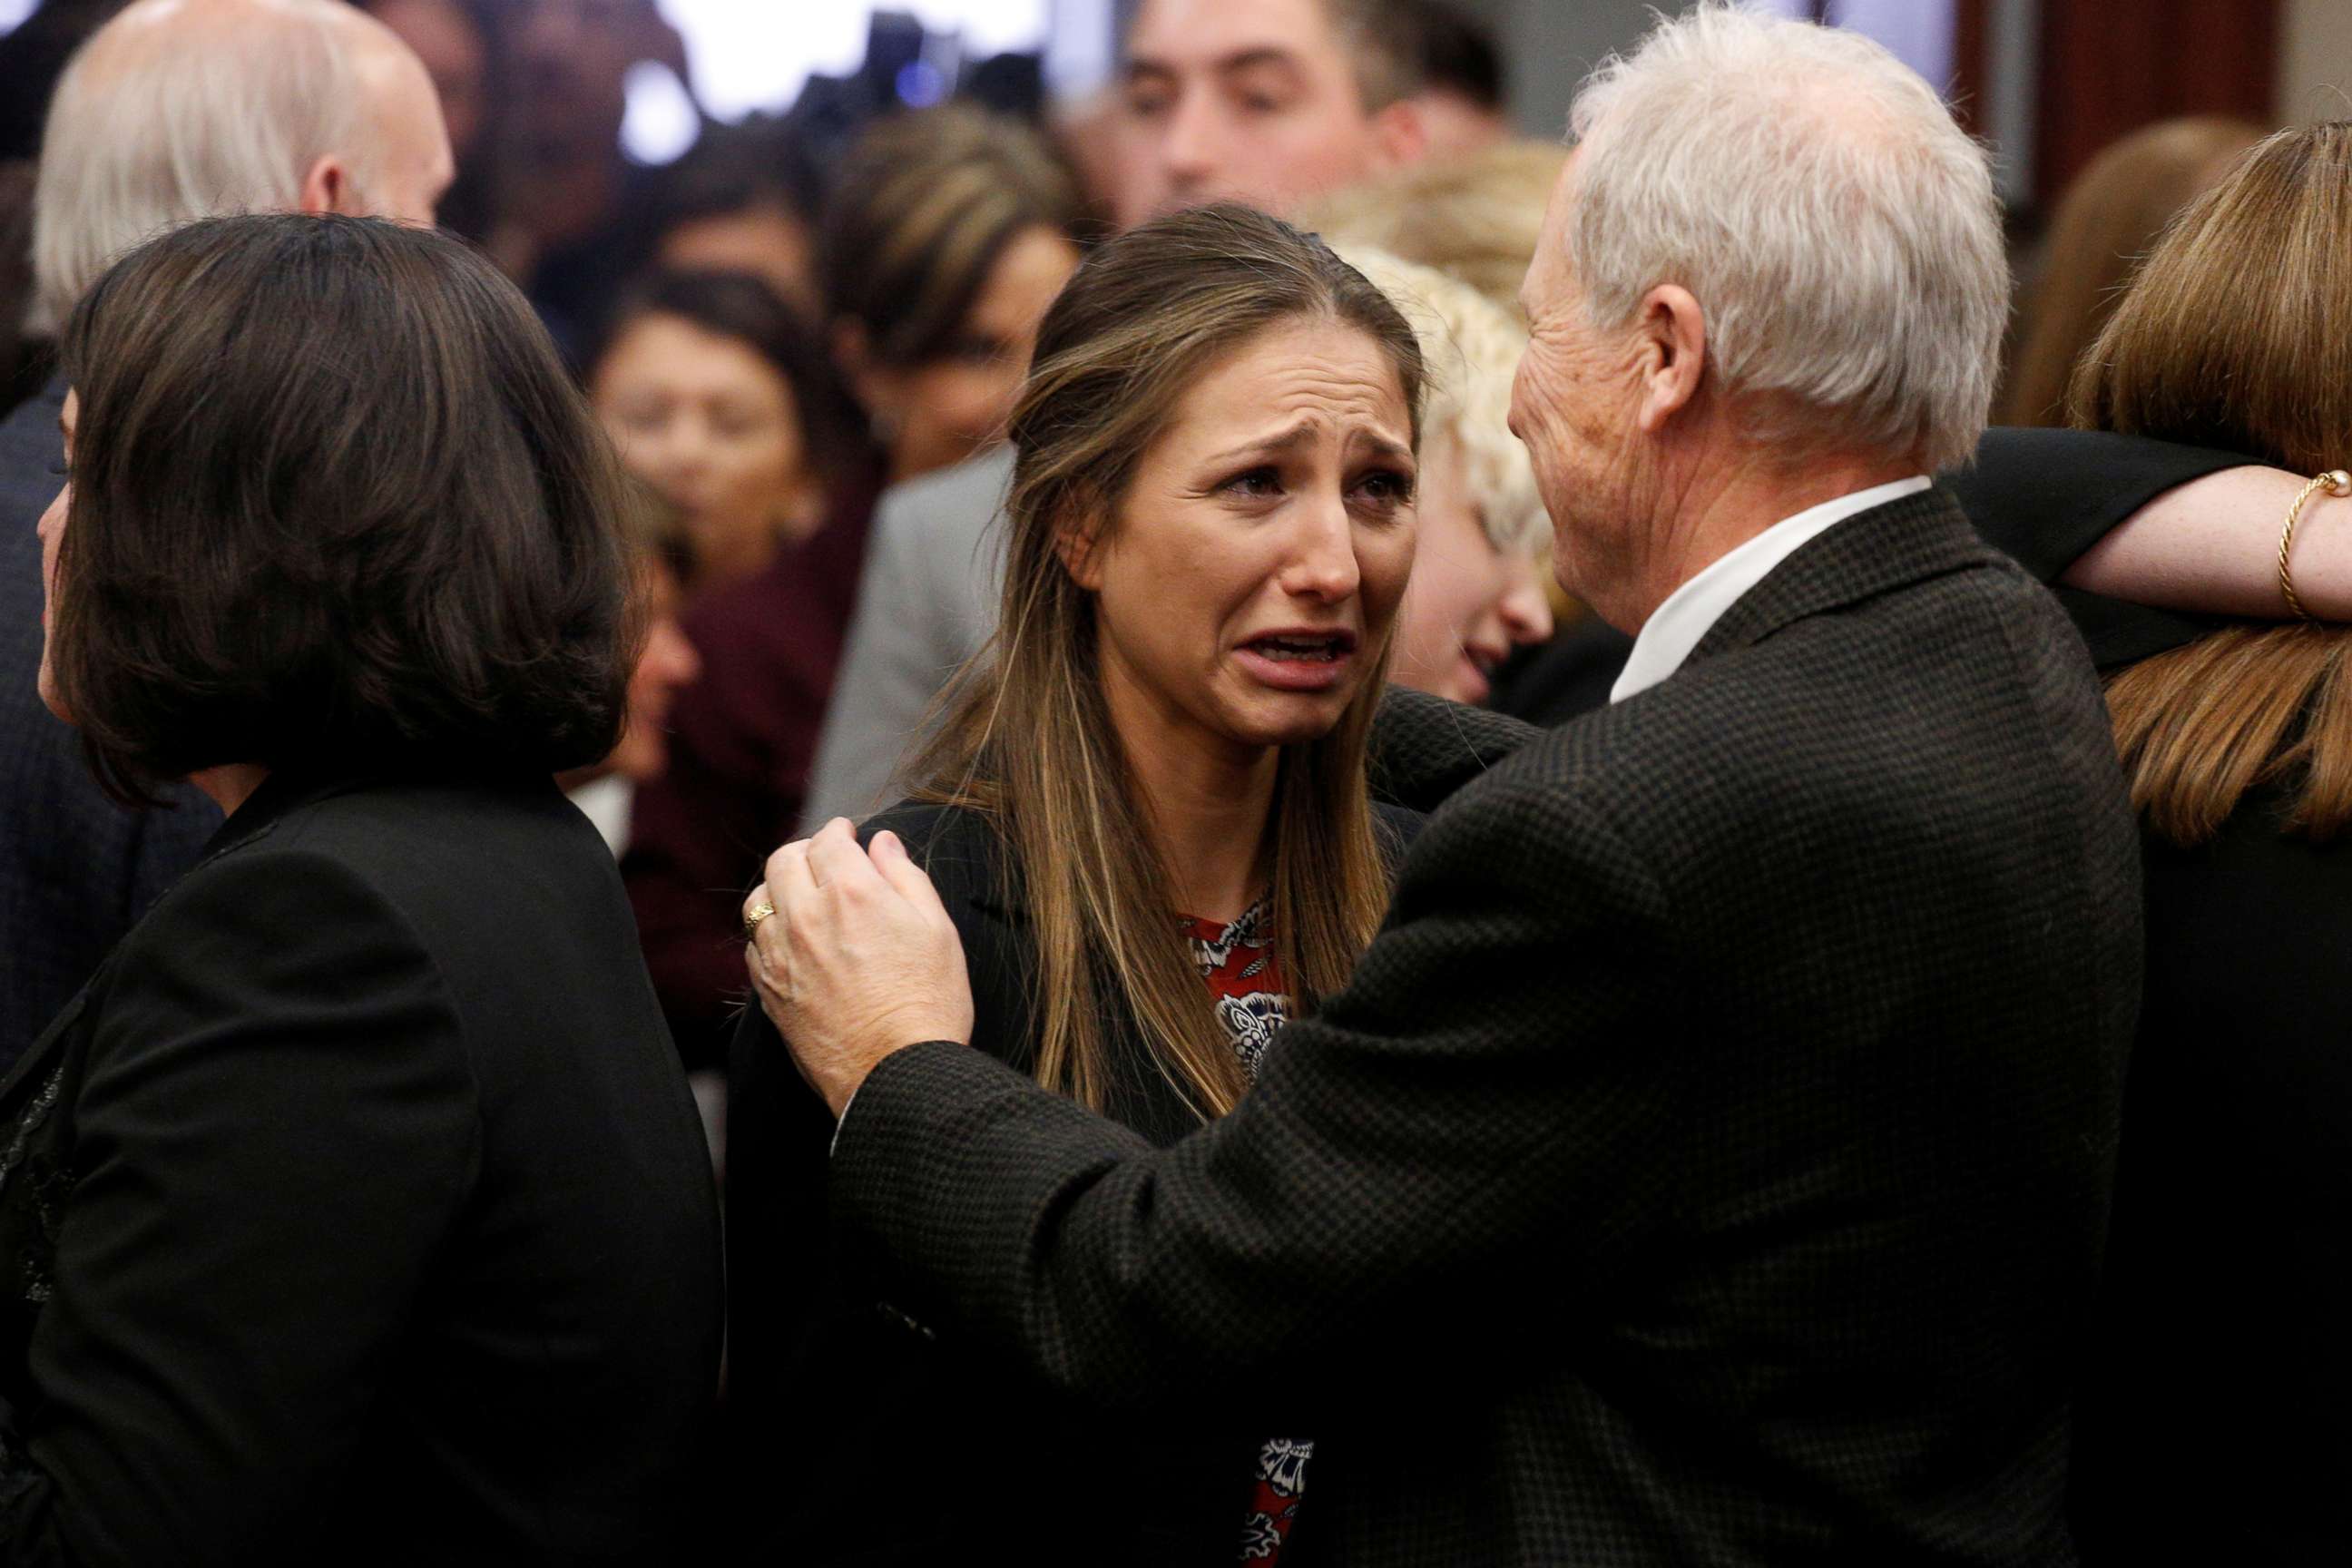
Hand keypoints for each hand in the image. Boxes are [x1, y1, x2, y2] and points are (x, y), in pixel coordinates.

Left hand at [743, 819, 973, 1116]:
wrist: (897, 1075)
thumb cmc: (928, 1005)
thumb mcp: (937, 930)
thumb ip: (906, 878)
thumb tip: (884, 845)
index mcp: (852, 894)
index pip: (828, 840)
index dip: (839, 831)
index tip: (847, 834)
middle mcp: (806, 918)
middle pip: (783, 860)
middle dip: (805, 851)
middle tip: (824, 859)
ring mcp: (781, 956)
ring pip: (759, 900)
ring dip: (779, 889)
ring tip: (801, 896)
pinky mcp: (770, 991)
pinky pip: (754, 946)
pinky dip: (769, 932)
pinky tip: (792, 940)